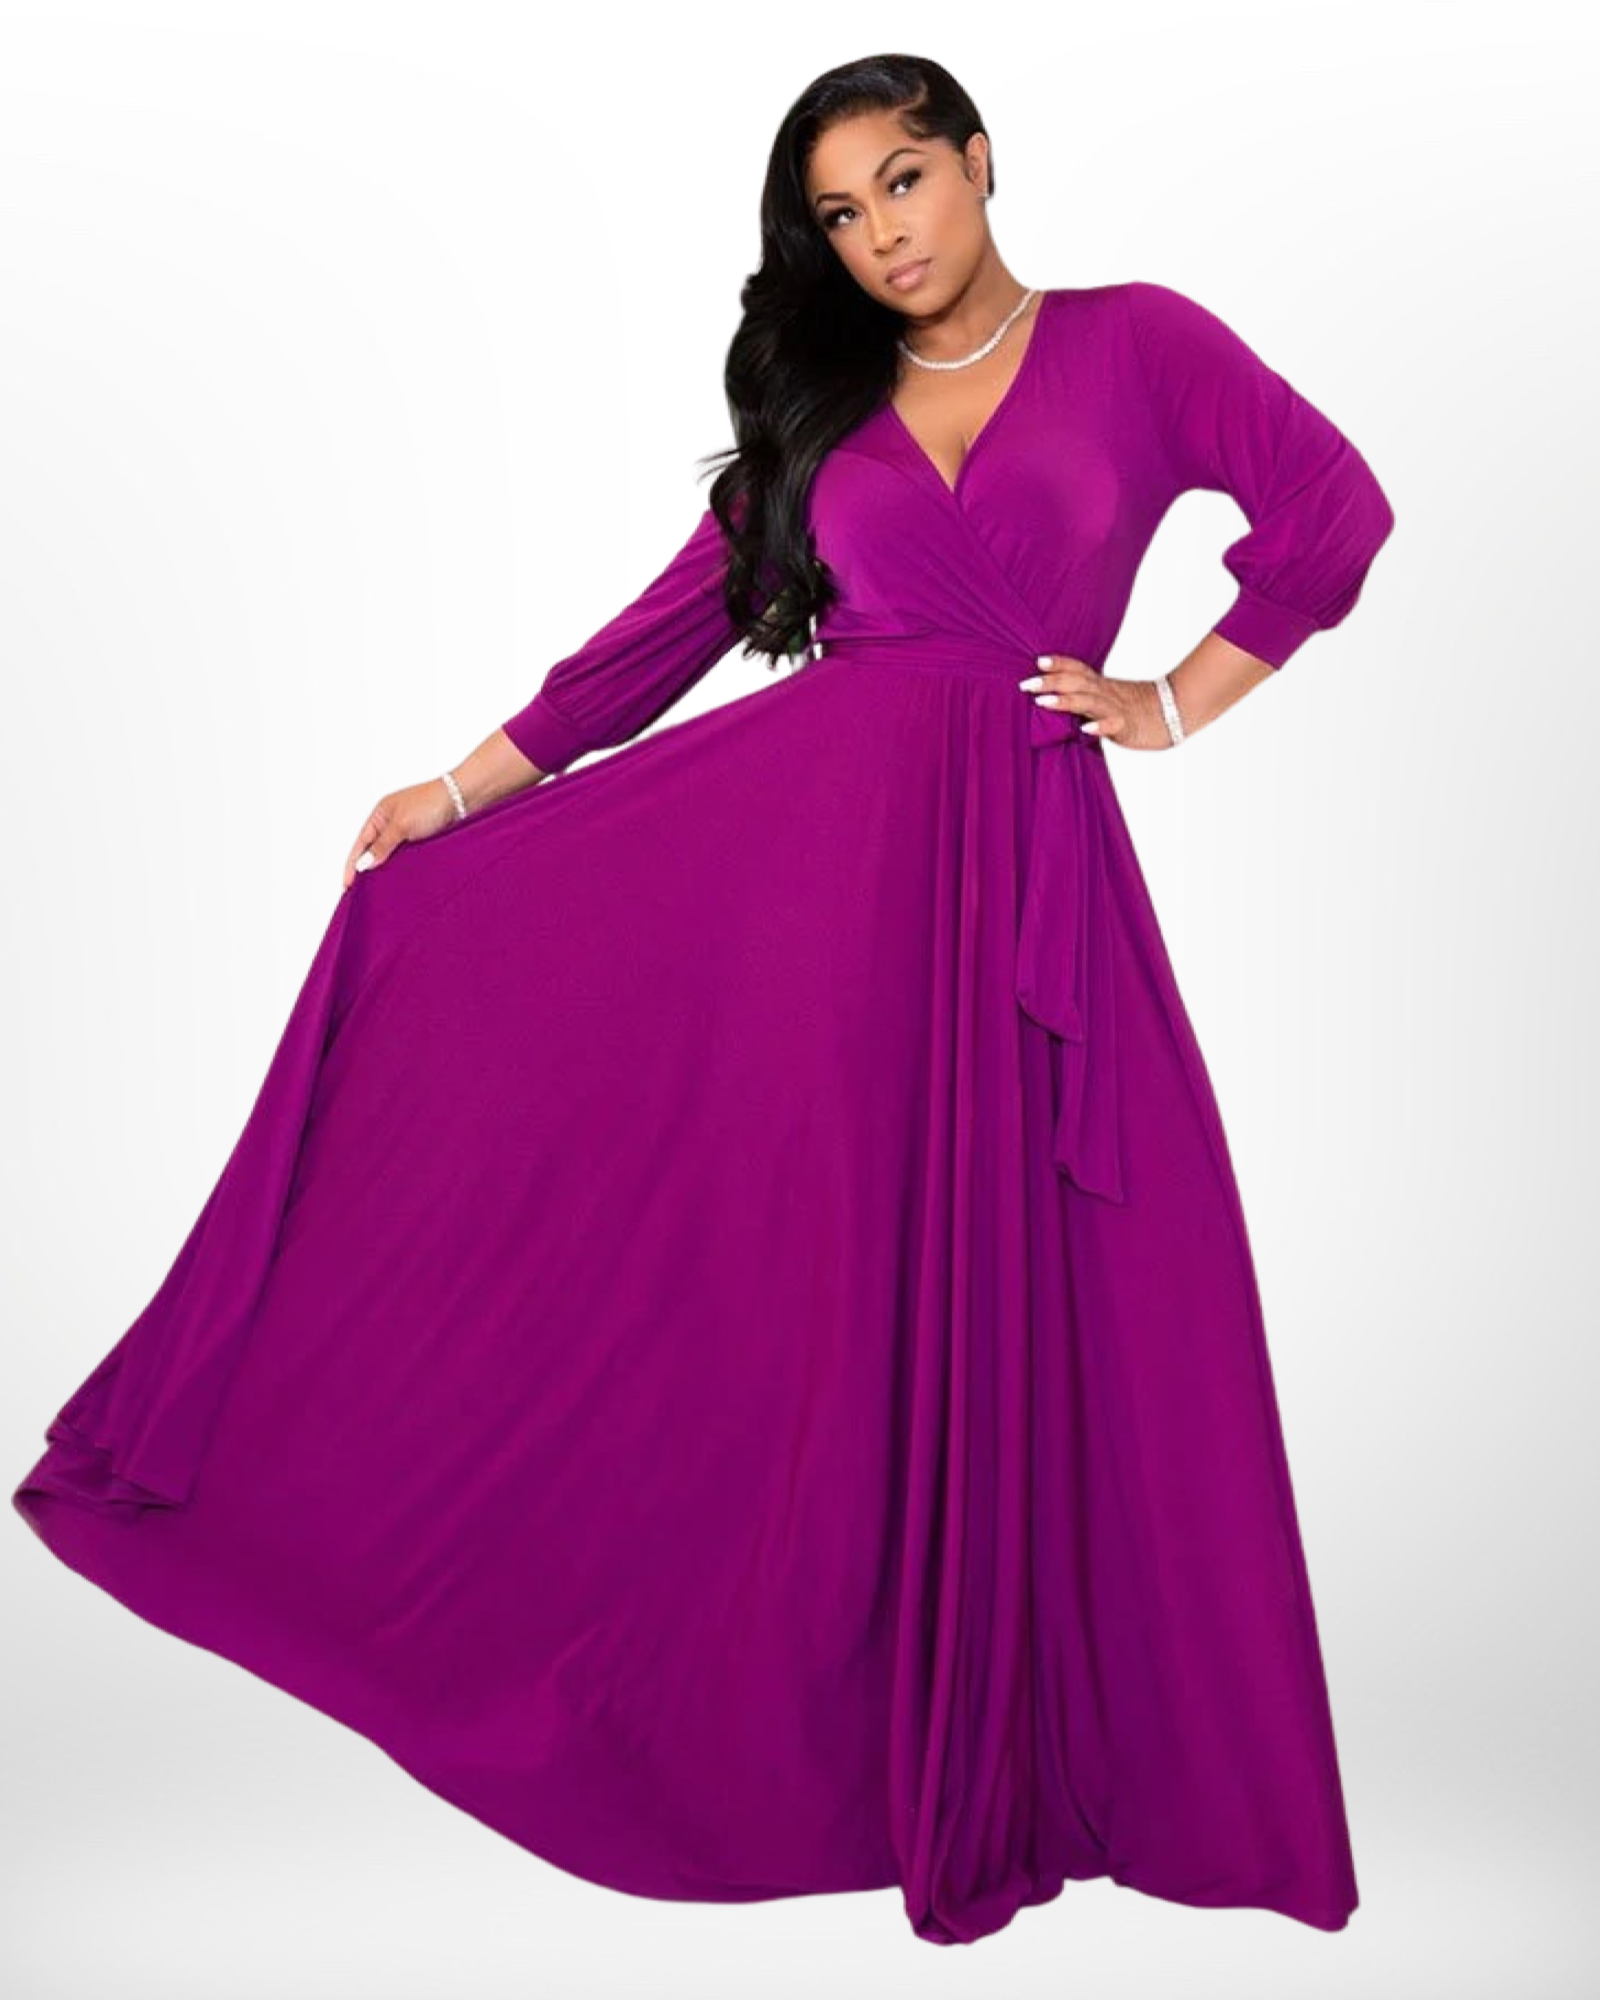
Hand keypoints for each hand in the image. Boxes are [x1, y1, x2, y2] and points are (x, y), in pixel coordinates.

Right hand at [342, 778, 459, 890]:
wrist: (464, 798)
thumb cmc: (431, 803)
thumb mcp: (402, 825)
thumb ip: (382, 846)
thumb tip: (363, 864)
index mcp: (380, 814)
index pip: (360, 844)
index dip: (352, 865)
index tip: (347, 885)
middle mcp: (391, 823)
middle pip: (372, 851)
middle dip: (365, 870)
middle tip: (358, 894)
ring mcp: (407, 832)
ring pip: (390, 856)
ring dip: (384, 871)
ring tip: (376, 892)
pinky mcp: (423, 840)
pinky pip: (406, 858)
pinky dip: (401, 869)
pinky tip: (399, 882)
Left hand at [1021, 656, 1174, 750]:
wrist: (1173, 712)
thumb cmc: (1137, 707)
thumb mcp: (1107, 697)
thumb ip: (1084, 697)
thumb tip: (1057, 699)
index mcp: (1100, 684)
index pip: (1077, 669)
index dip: (1059, 663)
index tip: (1037, 660)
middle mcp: (1105, 692)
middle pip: (1076, 682)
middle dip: (1051, 681)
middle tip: (1026, 683)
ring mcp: (1115, 708)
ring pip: (1088, 701)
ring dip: (1065, 701)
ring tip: (1042, 702)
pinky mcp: (1127, 725)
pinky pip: (1112, 725)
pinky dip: (1099, 726)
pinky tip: (1086, 729)